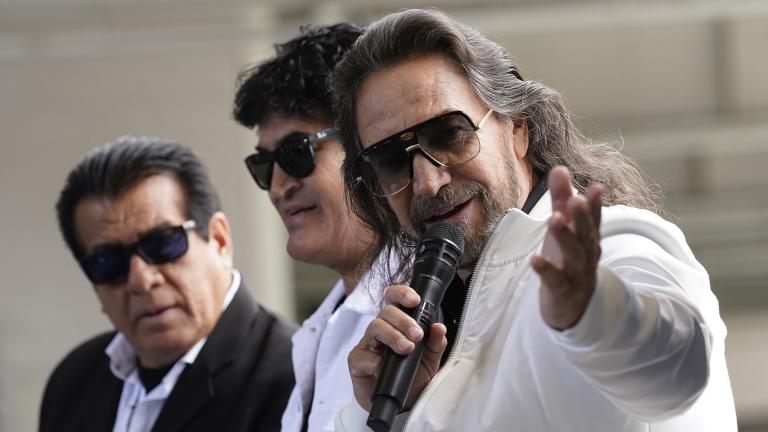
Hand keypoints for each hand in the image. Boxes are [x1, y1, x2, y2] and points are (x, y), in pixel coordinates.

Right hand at [348, 284, 447, 410]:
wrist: (402, 404)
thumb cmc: (412, 377)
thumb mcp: (430, 360)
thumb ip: (435, 343)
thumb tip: (439, 327)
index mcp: (397, 324)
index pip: (394, 300)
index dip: (402, 293)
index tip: (415, 300)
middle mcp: (381, 330)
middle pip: (386, 312)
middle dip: (403, 321)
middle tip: (417, 335)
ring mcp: (367, 344)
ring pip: (375, 327)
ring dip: (393, 336)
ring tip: (406, 348)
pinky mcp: (357, 361)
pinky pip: (363, 355)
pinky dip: (375, 360)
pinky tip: (384, 366)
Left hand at [532, 166, 602, 329]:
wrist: (571, 307)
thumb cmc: (567, 261)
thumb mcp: (564, 229)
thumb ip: (561, 199)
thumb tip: (559, 168)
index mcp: (587, 238)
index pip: (593, 219)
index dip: (595, 205)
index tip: (596, 188)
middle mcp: (586, 255)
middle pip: (586, 235)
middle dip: (583, 218)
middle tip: (576, 200)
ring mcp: (577, 275)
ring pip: (574, 256)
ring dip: (565, 238)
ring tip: (554, 220)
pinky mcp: (563, 292)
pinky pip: (555, 281)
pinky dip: (546, 270)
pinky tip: (535, 259)